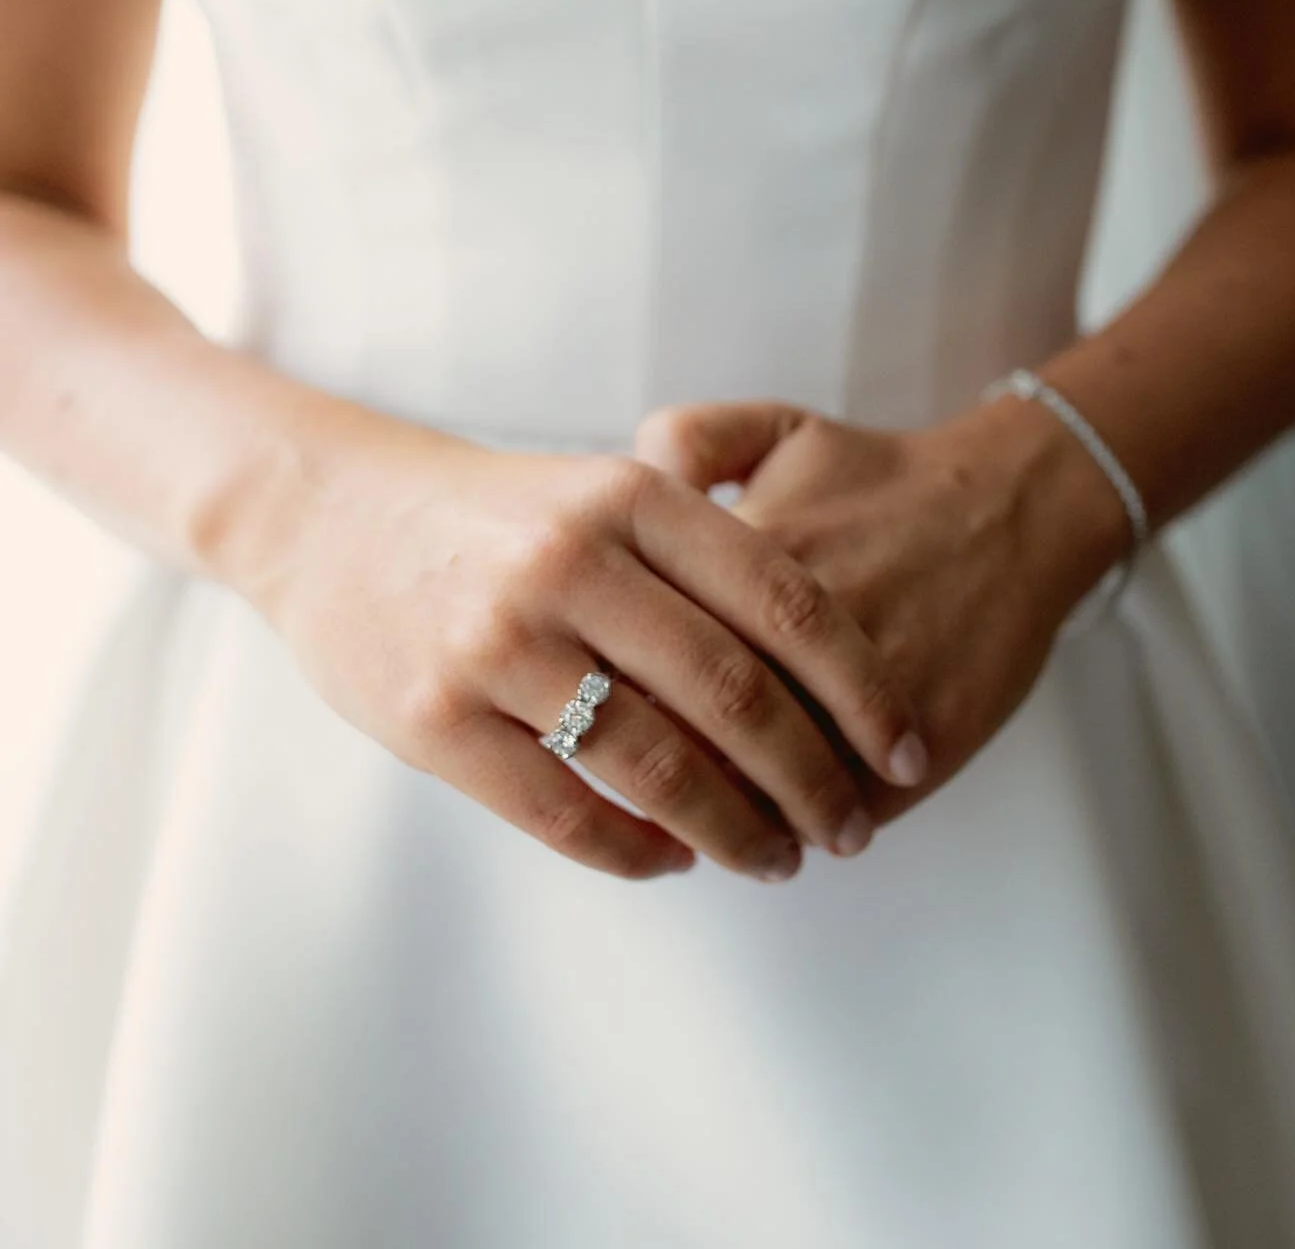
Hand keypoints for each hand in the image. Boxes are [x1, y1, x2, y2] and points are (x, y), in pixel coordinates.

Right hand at [232, 407, 928, 882]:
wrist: (329, 515)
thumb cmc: (492, 514)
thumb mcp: (599, 490)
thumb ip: (698, 550)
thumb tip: (820, 665)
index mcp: (630, 498)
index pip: (785, 600)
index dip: (863, 686)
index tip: (908, 749)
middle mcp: (572, 563)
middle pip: (737, 694)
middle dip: (816, 779)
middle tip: (853, 827)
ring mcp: (498, 642)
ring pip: (657, 767)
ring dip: (736, 832)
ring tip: (778, 860)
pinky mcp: (435, 719)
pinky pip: (564, 812)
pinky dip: (636, 850)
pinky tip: (674, 860)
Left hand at [633, 394, 1129, 832]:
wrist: (1014, 510)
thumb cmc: (882, 478)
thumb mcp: (777, 426)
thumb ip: (687, 438)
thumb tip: (622, 490)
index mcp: (738, 564)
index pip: (634, 662)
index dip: (608, 701)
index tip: (603, 713)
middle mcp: (789, 639)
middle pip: (683, 739)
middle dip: (654, 775)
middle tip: (648, 789)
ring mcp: (854, 703)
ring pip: (756, 795)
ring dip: (727, 818)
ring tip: (717, 820)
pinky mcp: (913, 750)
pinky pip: (834, 815)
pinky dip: (803, 828)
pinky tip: (790, 818)